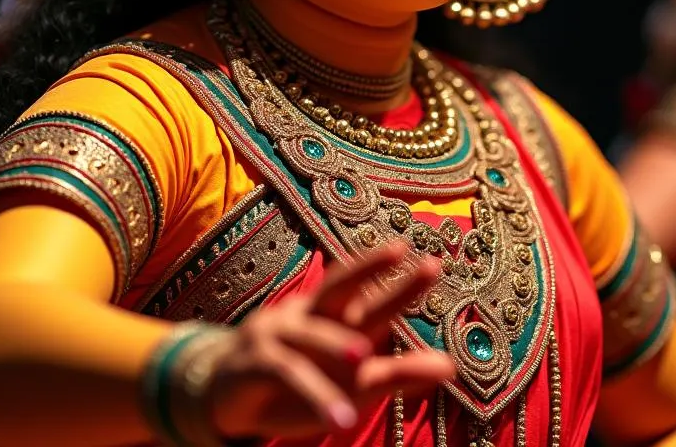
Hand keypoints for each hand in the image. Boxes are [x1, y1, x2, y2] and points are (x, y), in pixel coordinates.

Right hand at [208, 240, 455, 438]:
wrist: (225, 394)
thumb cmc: (300, 379)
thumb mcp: (353, 380)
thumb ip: (398, 373)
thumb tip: (450, 365)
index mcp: (330, 314)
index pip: (362, 285)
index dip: (387, 268)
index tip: (424, 257)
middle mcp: (307, 315)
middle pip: (342, 287)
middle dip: (374, 271)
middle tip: (411, 259)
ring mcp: (278, 335)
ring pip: (311, 337)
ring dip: (334, 345)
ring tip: (362, 359)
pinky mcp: (256, 365)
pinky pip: (287, 376)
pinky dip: (314, 395)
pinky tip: (340, 417)